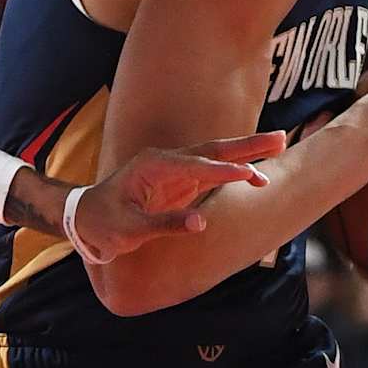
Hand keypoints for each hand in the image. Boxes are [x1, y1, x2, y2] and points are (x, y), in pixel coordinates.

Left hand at [73, 133, 285, 262]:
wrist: (86, 218)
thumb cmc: (104, 222)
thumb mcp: (129, 229)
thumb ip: (165, 225)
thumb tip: (202, 224)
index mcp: (153, 166)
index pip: (196, 166)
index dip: (223, 172)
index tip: (250, 175)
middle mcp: (167, 161)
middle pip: (213, 149)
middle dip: (247, 145)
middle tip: (281, 138)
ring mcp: (175, 169)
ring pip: (217, 156)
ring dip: (247, 153)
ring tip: (280, 144)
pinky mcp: (181, 181)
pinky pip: (213, 172)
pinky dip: (236, 171)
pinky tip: (257, 174)